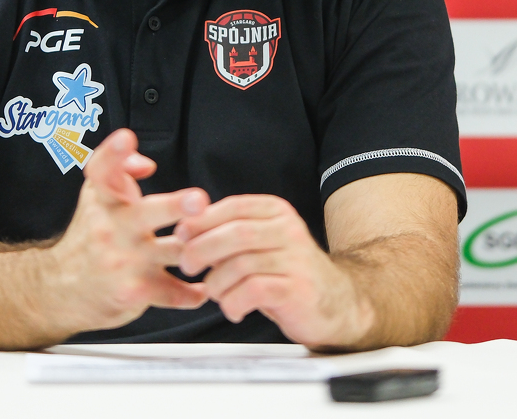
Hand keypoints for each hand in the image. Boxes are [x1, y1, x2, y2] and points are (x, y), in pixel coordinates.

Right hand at [50, 129, 209, 332]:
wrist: (61, 290)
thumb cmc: (91, 235)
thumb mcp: (97, 197)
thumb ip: (120, 169)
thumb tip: (146, 162)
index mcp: (103, 201)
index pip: (102, 172)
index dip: (114, 154)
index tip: (126, 138)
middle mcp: (111, 229)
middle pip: (145, 213)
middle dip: (175, 206)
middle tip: (199, 200)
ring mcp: (124, 262)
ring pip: (169, 252)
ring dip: (198, 251)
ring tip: (221, 247)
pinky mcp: (135, 292)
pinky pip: (173, 292)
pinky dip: (192, 294)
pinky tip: (205, 290)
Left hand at [173, 195, 371, 348]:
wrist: (335, 304)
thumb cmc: (286, 273)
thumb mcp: (261, 243)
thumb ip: (230, 233)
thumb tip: (185, 229)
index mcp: (276, 212)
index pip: (233, 206)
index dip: (202, 220)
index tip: (181, 235)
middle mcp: (288, 230)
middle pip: (234, 234)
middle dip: (201, 250)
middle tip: (188, 266)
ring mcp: (295, 260)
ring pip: (239, 265)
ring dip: (216, 284)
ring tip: (216, 294)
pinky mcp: (297, 289)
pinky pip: (252, 291)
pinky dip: (233, 303)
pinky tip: (234, 310)